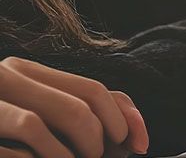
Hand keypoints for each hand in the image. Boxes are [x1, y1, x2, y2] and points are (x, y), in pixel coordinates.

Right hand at [0, 57, 147, 157]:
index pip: (93, 90)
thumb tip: (135, 136)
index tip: (136, 146)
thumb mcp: (45, 112)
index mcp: (24, 72)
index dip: (123, 121)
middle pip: (74, 110)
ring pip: (38, 128)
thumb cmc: (6, 134)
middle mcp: (2, 79)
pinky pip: (10, 150)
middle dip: (95, 145)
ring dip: (65, 157)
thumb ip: (88, 111)